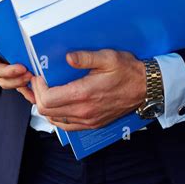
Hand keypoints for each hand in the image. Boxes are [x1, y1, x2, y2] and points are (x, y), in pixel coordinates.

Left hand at [31, 49, 146, 130]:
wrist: (146, 88)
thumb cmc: (128, 71)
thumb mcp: (108, 57)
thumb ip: (85, 57)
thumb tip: (67, 58)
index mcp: (84, 94)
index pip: (47, 99)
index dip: (38, 87)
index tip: (39, 75)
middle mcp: (84, 111)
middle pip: (47, 111)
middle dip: (38, 95)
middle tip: (41, 81)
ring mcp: (88, 121)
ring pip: (54, 120)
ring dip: (47, 106)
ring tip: (49, 90)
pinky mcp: (93, 124)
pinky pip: (66, 126)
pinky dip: (58, 116)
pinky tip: (60, 103)